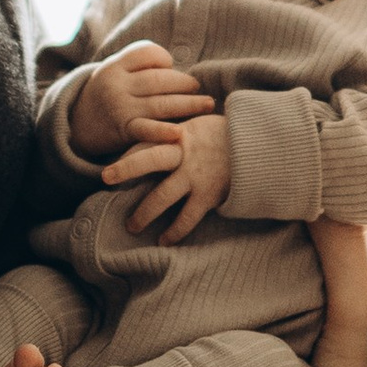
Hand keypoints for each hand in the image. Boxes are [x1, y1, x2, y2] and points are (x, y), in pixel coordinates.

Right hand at [69, 42, 211, 162]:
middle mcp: (116, 84)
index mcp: (114, 65)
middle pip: (159, 79)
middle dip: (184, 83)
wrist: (77, 125)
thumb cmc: (107, 94)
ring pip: (161, 103)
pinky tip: (180, 133)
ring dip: (189, 104)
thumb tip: (177, 67)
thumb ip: (140, 64)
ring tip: (207, 104)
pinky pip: (147, 130)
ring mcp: (120, 108)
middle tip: (198, 87)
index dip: (165, 59)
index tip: (171, 68)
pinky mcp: (123, 130)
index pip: (148, 53)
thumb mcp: (114, 72)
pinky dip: (163, 132)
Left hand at [105, 109, 232, 241]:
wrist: (261, 146)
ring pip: (162, 195)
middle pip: (148, 158)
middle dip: (126, 168)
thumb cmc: (226, 136)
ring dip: (144, 212)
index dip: (127, 153)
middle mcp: (184, 153)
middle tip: (105, 178)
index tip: (109, 166)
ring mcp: (196, 175)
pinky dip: (175, 230)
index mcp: (179, 135)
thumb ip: (175, 135)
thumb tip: (153, 141)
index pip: (146, 142)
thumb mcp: (199, 126)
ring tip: (131, 226)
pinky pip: (187, 216)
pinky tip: (164, 240)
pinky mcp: (209, 193)